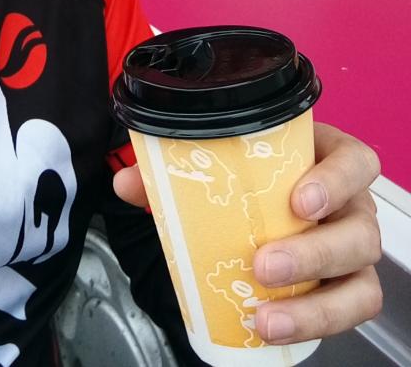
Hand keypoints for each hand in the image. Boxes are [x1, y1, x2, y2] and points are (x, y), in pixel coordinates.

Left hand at [113, 122, 382, 344]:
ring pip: (361, 281)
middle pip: (360, 230)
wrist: (261, 211)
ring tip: (266, 316)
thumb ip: (177, 171)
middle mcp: (351, 207)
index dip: (336, 180)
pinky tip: (273, 328)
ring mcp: (353, 252)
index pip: (356, 161)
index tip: (298, 201)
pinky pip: (349, 311)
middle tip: (264, 265)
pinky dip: (314, 324)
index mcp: (328, 160)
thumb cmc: (255, 181)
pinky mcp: (348, 290)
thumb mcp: (225, 168)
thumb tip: (127, 182)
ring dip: (314, 305)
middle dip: (314, 252)